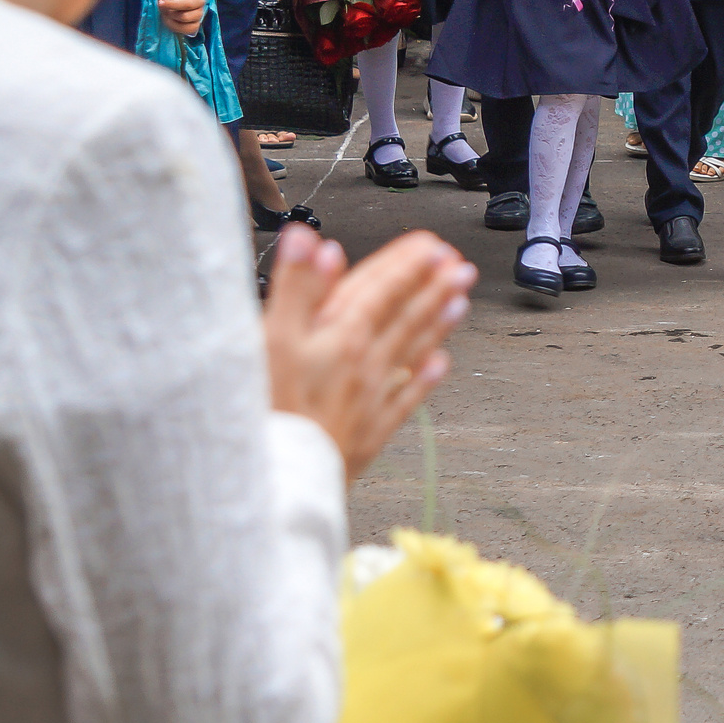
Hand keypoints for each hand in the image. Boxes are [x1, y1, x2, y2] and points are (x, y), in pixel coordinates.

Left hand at [150, 0, 204, 37]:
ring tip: (164, 12)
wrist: (176, 8)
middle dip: (171, 5)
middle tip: (160, 4)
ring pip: (185, 17)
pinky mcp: (196, 25)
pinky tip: (168, 20)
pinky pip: (186, 28)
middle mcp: (200, 1)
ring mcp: (199, 13)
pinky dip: (174, 25)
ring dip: (171, 15)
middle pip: (188, 4)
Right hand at [261, 226, 472, 480]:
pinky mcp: (368, 433)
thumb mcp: (268, 338)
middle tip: (459, 265)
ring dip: (437, 322)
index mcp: (340, 336)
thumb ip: (296, 288)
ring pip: (412, 351)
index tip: (430, 244)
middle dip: (431, 287)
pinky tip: (441, 364)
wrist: (274, 481)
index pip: (380, 289)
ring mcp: (370, 399)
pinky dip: (424, 378)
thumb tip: (314, 241)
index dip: (405, 263)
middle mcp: (364, 363)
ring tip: (461, 299)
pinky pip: (405, 399)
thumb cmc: (263, 410)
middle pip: (404, 316)